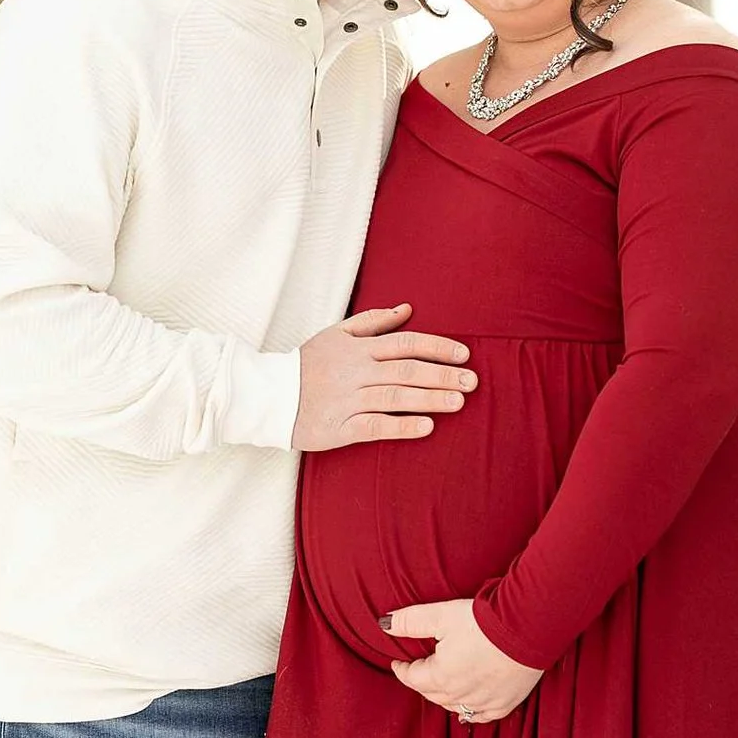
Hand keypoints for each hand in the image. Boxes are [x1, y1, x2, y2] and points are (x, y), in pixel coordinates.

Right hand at [294, 305, 474, 450]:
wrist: (265, 395)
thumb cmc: (308, 364)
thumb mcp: (336, 334)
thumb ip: (373, 321)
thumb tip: (407, 309)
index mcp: (358, 348)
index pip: (405, 343)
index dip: (437, 347)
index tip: (464, 354)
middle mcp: (355, 372)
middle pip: (406, 371)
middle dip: (442, 375)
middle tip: (472, 382)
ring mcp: (346, 400)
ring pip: (394, 398)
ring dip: (429, 399)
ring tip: (458, 403)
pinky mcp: (337, 428)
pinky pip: (373, 427)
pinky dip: (401, 426)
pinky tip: (427, 427)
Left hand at [382, 599, 541, 723]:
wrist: (530, 626)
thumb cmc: (486, 621)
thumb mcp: (443, 615)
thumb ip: (411, 621)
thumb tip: (384, 624)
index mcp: (441, 676)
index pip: (412, 678)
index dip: (402, 668)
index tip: (399, 660)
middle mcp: (460, 695)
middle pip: (431, 693)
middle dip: (421, 681)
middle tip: (418, 669)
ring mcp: (484, 702)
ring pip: (454, 706)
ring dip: (444, 696)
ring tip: (441, 683)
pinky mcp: (506, 702)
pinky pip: (482, 715)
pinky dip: (472, 710)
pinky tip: (469, 704)